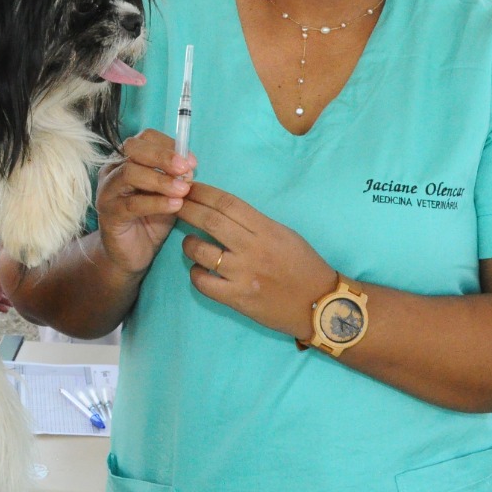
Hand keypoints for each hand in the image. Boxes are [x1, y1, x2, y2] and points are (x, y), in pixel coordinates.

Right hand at [95, 129, 192, 277]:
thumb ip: (176, 178)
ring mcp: (107, 191)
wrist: (133, 252)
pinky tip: (175, 205)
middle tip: (185, 169)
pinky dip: (156, 203)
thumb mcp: (168, 193)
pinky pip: (131, 204)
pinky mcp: (108, 214)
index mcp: (128, 158)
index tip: (191, 161)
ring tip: (183, 190)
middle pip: (133, 149)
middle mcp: (113, 169)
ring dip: (160, 179)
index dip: (169, 145)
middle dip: (162, 156)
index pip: (145, 138)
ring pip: (129, 173)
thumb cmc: (151, 218)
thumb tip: (190, 166)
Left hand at [176, 182, 335, 339]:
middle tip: (172, 203)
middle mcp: (252, 249)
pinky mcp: (237, 298)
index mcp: (266, 229)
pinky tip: (199, 270)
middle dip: (186, 208)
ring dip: (188, 243)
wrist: (320, 304)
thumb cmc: (303, 265)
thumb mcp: (284, 234)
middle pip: (210, 221)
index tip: (188, 186)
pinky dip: (195, 273)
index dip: (203, 192)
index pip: (227, 203)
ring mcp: (243, 274)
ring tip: (188, 241)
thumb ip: (254, 223)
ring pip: (201, 251)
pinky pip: (203, 282)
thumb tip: (221, 210)